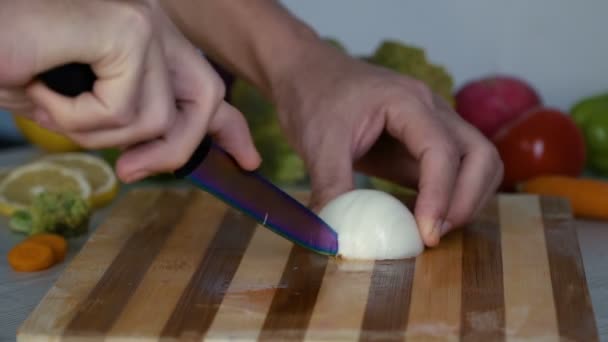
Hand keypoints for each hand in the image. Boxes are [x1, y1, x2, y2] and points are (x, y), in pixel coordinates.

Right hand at [0, 0, 259, 181]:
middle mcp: (153, 22)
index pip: (205, 85)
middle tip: (131, 170)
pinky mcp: (125, 28)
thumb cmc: (12, 66)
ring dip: (96, 131)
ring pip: (157, 116)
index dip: (230, 127)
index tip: (247, 158)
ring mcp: (142, 21)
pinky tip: (44, 88)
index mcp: (148, 38)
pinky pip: (124, 107)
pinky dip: (76, 116)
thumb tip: (160, 149)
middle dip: (174, 147)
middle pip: (206, 98)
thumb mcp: (85, 105)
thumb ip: (131, 121)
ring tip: (52, 104)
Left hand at [272, 44, 502, 246]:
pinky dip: (448, 200)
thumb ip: (331, 188)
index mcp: (407, 101)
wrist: (308, 74)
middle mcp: (431, 110)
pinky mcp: (422, 145)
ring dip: (465, 201)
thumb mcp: (317, 143)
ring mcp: (432, 126)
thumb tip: (339, 236)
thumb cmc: (314, 96)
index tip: (425, 233)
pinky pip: (453, 173)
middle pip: (481, 155)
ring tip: (430, 230)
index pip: (442, 150)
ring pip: (478, 164)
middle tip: (432, 235)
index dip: (440, 195)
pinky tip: (418, 219)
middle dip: (466, 201)